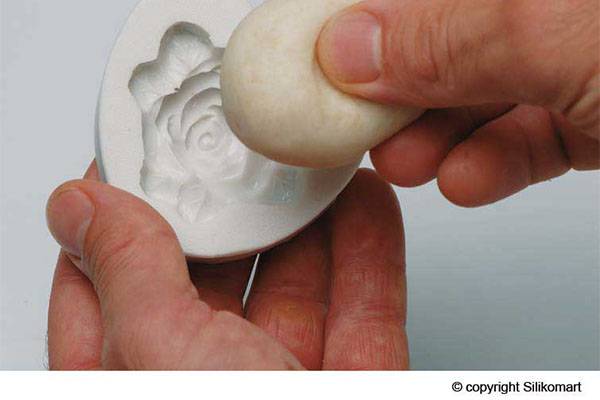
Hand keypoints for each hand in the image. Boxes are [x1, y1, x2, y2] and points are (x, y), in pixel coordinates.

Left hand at [46, 161, 407, 369]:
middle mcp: (203, 379)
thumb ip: (125, 276)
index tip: (145, 150)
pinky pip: (363, 305)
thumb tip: (78, 206)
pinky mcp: (354, 380)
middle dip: (230, 203)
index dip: (121, 205)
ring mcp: (282, 380)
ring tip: (311, 160)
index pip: (106, 274)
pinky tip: (364, 205)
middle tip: (241, 142)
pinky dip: (367, 252)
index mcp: (130, 379)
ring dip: (307, 219)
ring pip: (294, 279)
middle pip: (212, 266)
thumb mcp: (160, 363)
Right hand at [318, 0, 598, 205]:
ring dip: (434, 139)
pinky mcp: (598, 119)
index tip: (328, 63)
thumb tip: (351, 48)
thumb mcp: (564, 31)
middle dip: (399, 91)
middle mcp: (559, 10)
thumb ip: (451, 37)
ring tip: (407, 162)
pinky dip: (490, 165)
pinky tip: (467, 179)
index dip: (369, 22)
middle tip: (362, 123)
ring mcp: (579, 62)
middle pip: (446, 42)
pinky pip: (527, 140)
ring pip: (482, 97)